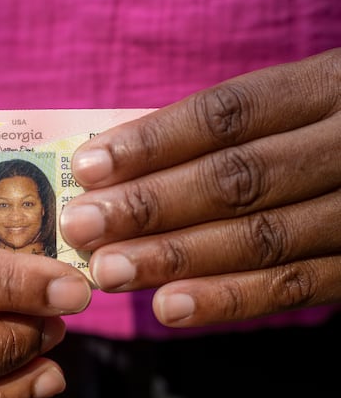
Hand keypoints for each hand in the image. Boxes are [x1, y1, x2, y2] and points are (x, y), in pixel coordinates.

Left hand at [60, 48, 340, 327]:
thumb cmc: (319, 126)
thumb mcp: (291, 103)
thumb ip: (223, 131)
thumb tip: (124, 160)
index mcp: (324, 90)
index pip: (226, 115)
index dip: (152, 142)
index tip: (88, 166)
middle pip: (235, 179)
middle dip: (148, 205)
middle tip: (81, 226)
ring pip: (259, 238)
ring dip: (173, 258)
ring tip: (109, 270)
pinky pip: (294, 287)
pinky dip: (227, 299)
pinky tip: (168, 306)